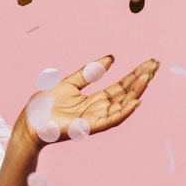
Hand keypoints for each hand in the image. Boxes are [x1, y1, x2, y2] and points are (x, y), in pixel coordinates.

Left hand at [13, 55, 158, 148]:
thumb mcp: (70, 82)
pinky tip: (135, 101)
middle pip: (125, 94)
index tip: (148, 64)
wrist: (31, 120)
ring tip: (146, 78)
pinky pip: (110, 120)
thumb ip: (89, 72)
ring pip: (121, 106)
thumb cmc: (47, 104)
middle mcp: (99, 109)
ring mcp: (95, 118)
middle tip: (154, 66)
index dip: (134, 75)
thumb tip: (111, 58)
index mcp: (95, 99)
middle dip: (140, 81)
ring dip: (135, 92)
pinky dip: (124, 111)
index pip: (120, 86)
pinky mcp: (89, 127)